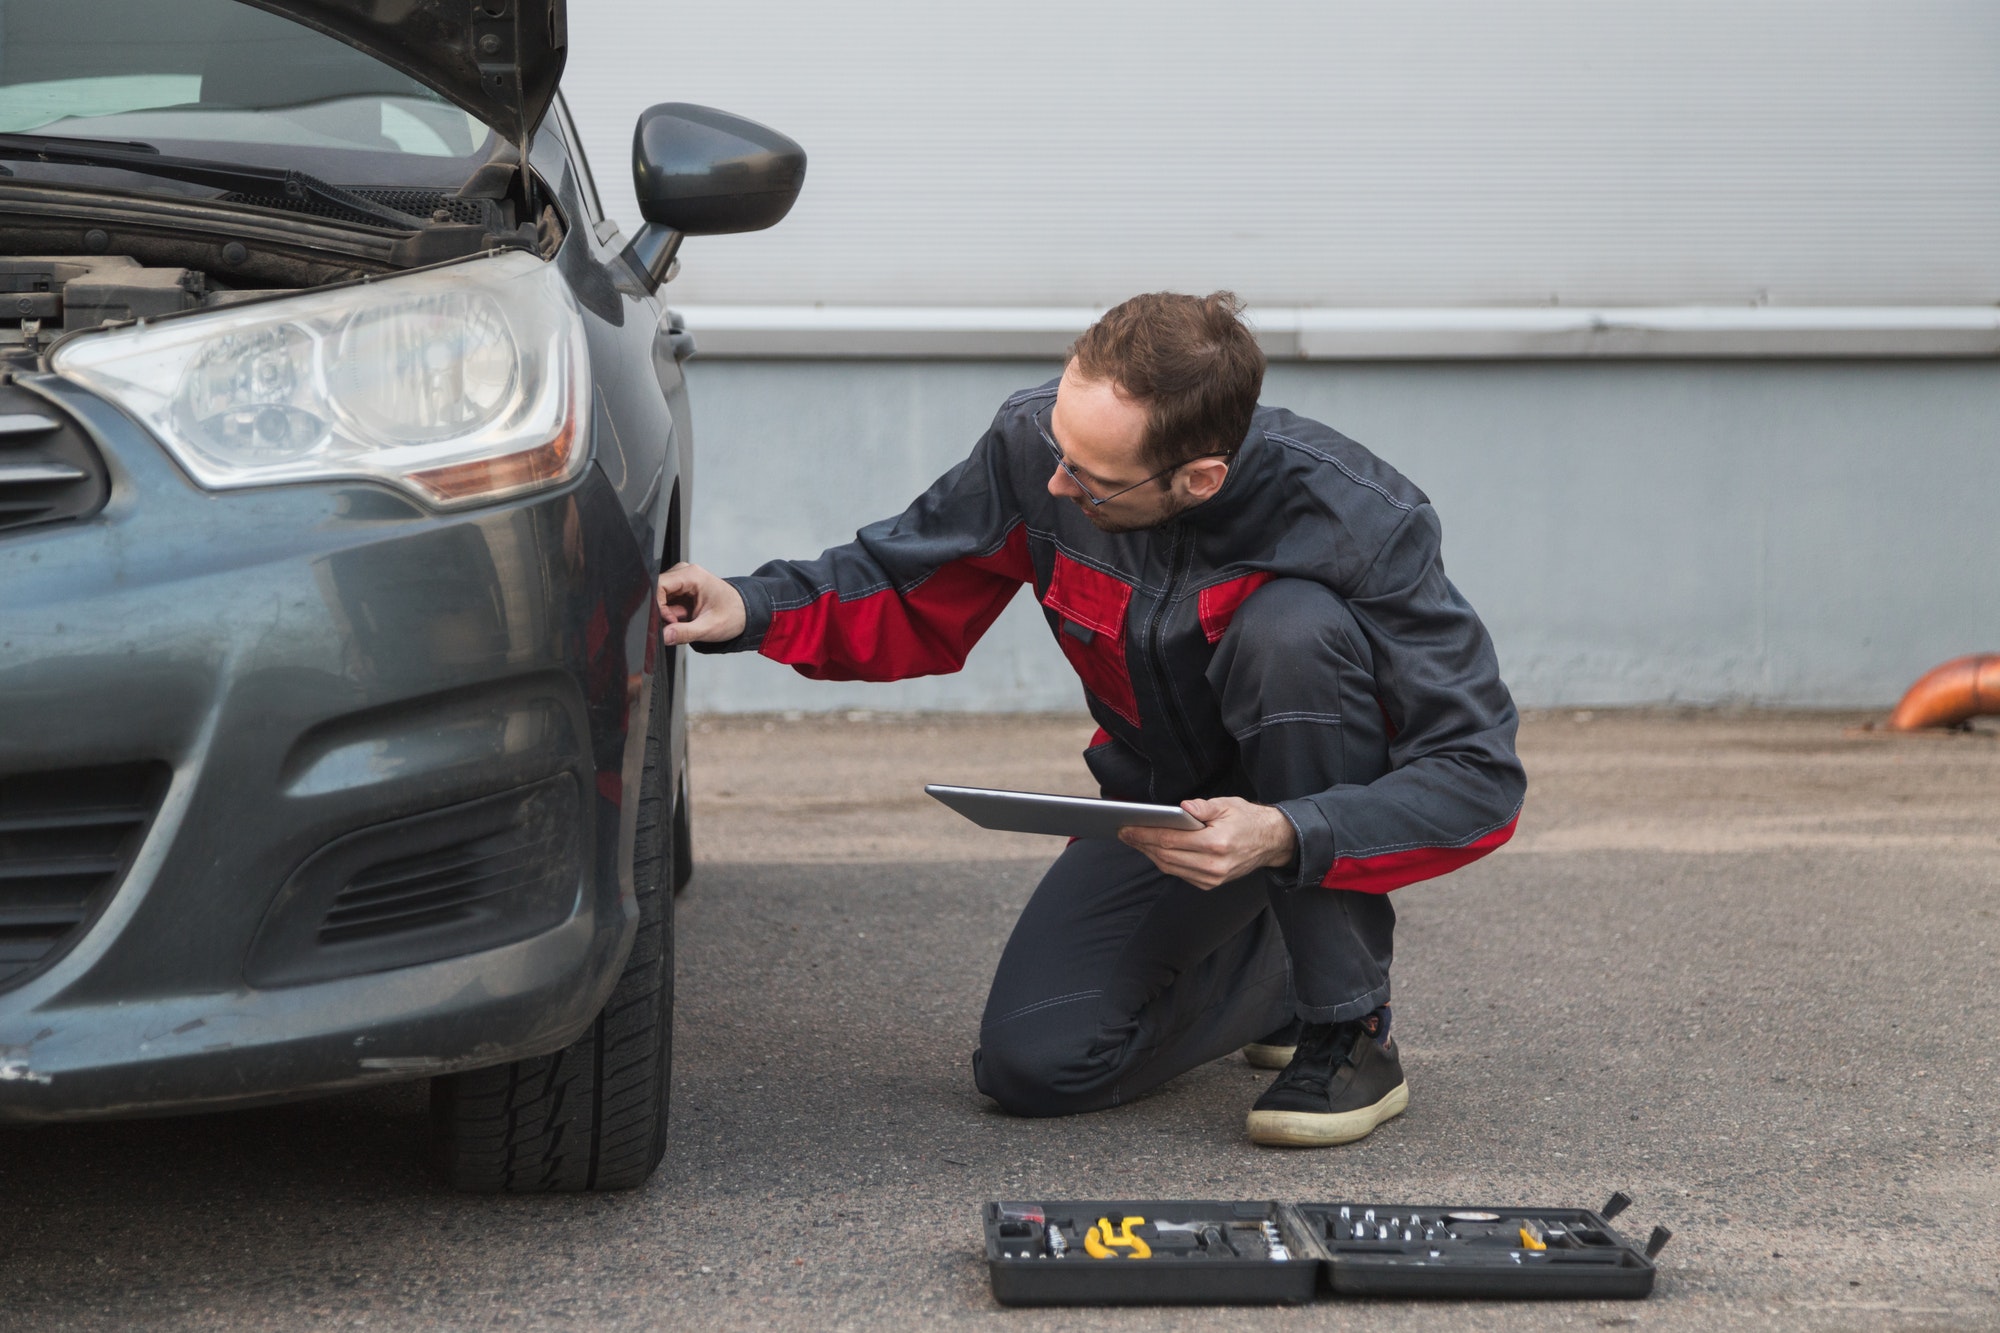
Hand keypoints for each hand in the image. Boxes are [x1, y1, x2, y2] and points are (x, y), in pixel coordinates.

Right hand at [657, 562, 746, 644]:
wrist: (745, 614)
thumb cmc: (733, 615)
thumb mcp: (709, 627)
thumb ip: (684, 632)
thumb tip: (664, 636)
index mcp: (692, 575)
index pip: (658, 584)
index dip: (658, 605)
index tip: (670, 620)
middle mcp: (685, 573)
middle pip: (656, 591)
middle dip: (663, 612)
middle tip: (678, 624)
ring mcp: (682, 581)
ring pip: (659, 599)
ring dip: (668, 614)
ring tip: (686, 621)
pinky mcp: (680, 591)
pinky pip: (666, 603)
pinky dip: (672, 615)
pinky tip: (685, 619)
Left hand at [1118, 797, 1297, 890]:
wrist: (1271, 842)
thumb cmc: (1248, 820)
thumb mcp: (1228, 805)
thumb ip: (1203, 807)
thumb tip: (1182, 808)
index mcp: (1216, 844)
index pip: (1170, 840)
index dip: (1145, 834)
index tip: (1127, 827)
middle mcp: (1213, 865)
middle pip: (1165, 856)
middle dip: (1142, 844)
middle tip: (1125, 833)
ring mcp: (1211, 878)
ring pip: (1170, 867)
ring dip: (1150, 854)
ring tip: (1135, 840)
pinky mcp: (1210, 884)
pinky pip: (1180, 873)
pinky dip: (1164, 861)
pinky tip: (1154, 849)